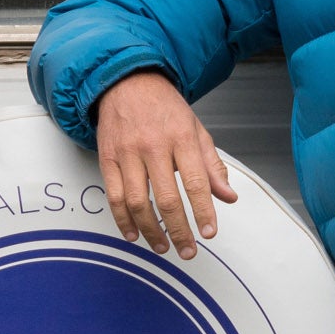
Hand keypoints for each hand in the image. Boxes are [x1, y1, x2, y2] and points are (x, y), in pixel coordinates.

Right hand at [94, 71, 237, 258]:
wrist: (126, 82)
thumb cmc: (164, 108)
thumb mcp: (196, 129)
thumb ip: (212, 165)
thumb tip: (227, 197)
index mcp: (181, 138)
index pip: (195, 182)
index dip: (203, 211)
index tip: (209, 232)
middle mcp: (153, 146)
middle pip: (166, 199)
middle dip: (179, 230)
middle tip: (188, 251)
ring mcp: (127, 153)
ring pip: (138, 202)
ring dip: (151, 230)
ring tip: (163, 247)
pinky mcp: (107, 158)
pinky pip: (114, 196)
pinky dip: (123, 220)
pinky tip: (134, 234)